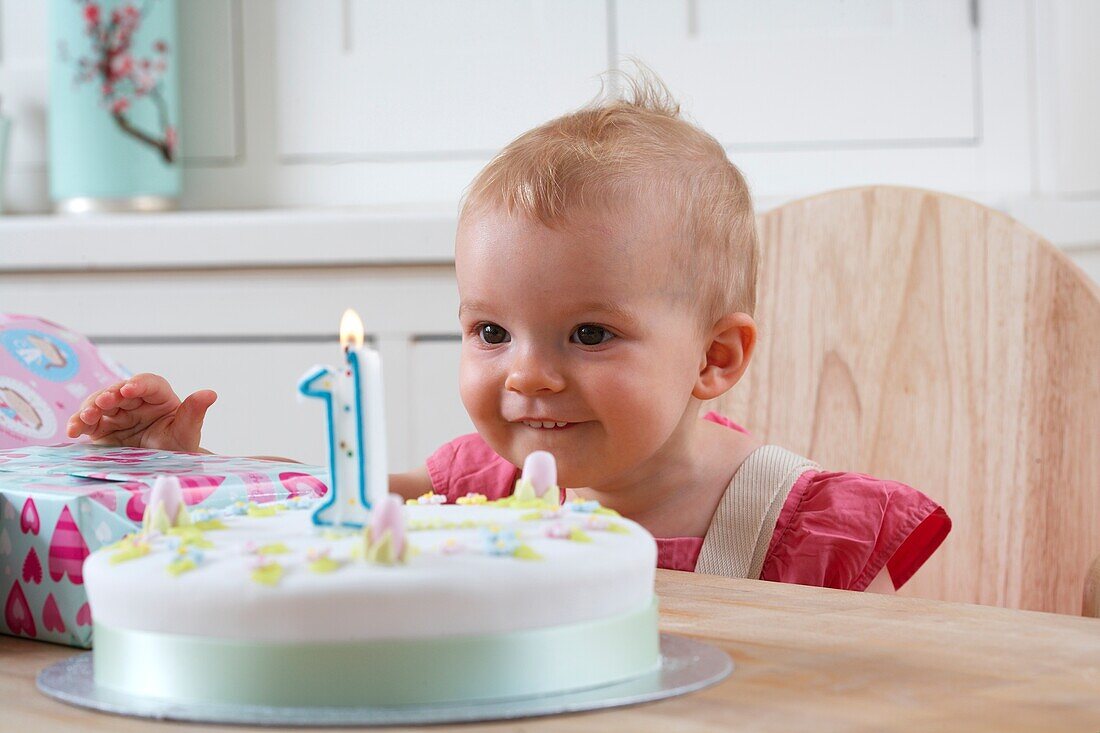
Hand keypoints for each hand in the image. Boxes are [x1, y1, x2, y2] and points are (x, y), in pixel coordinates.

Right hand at [66, 373, 216, 451]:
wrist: (164, 469)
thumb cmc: (178, 447)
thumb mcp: (187, 433)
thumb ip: (194, 413)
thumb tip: (210, 393)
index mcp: (159, 397)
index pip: (149, 384)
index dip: (138, 385)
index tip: (129, 389)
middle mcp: (136, 401)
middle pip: (119, 391)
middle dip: (109, 395)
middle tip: (103, 402)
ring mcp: (118, 413)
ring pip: (100, 404)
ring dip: (90, 408)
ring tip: (85, 417)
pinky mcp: (102, 428)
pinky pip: (88, 422)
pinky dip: (79, 424)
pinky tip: (73, 430)